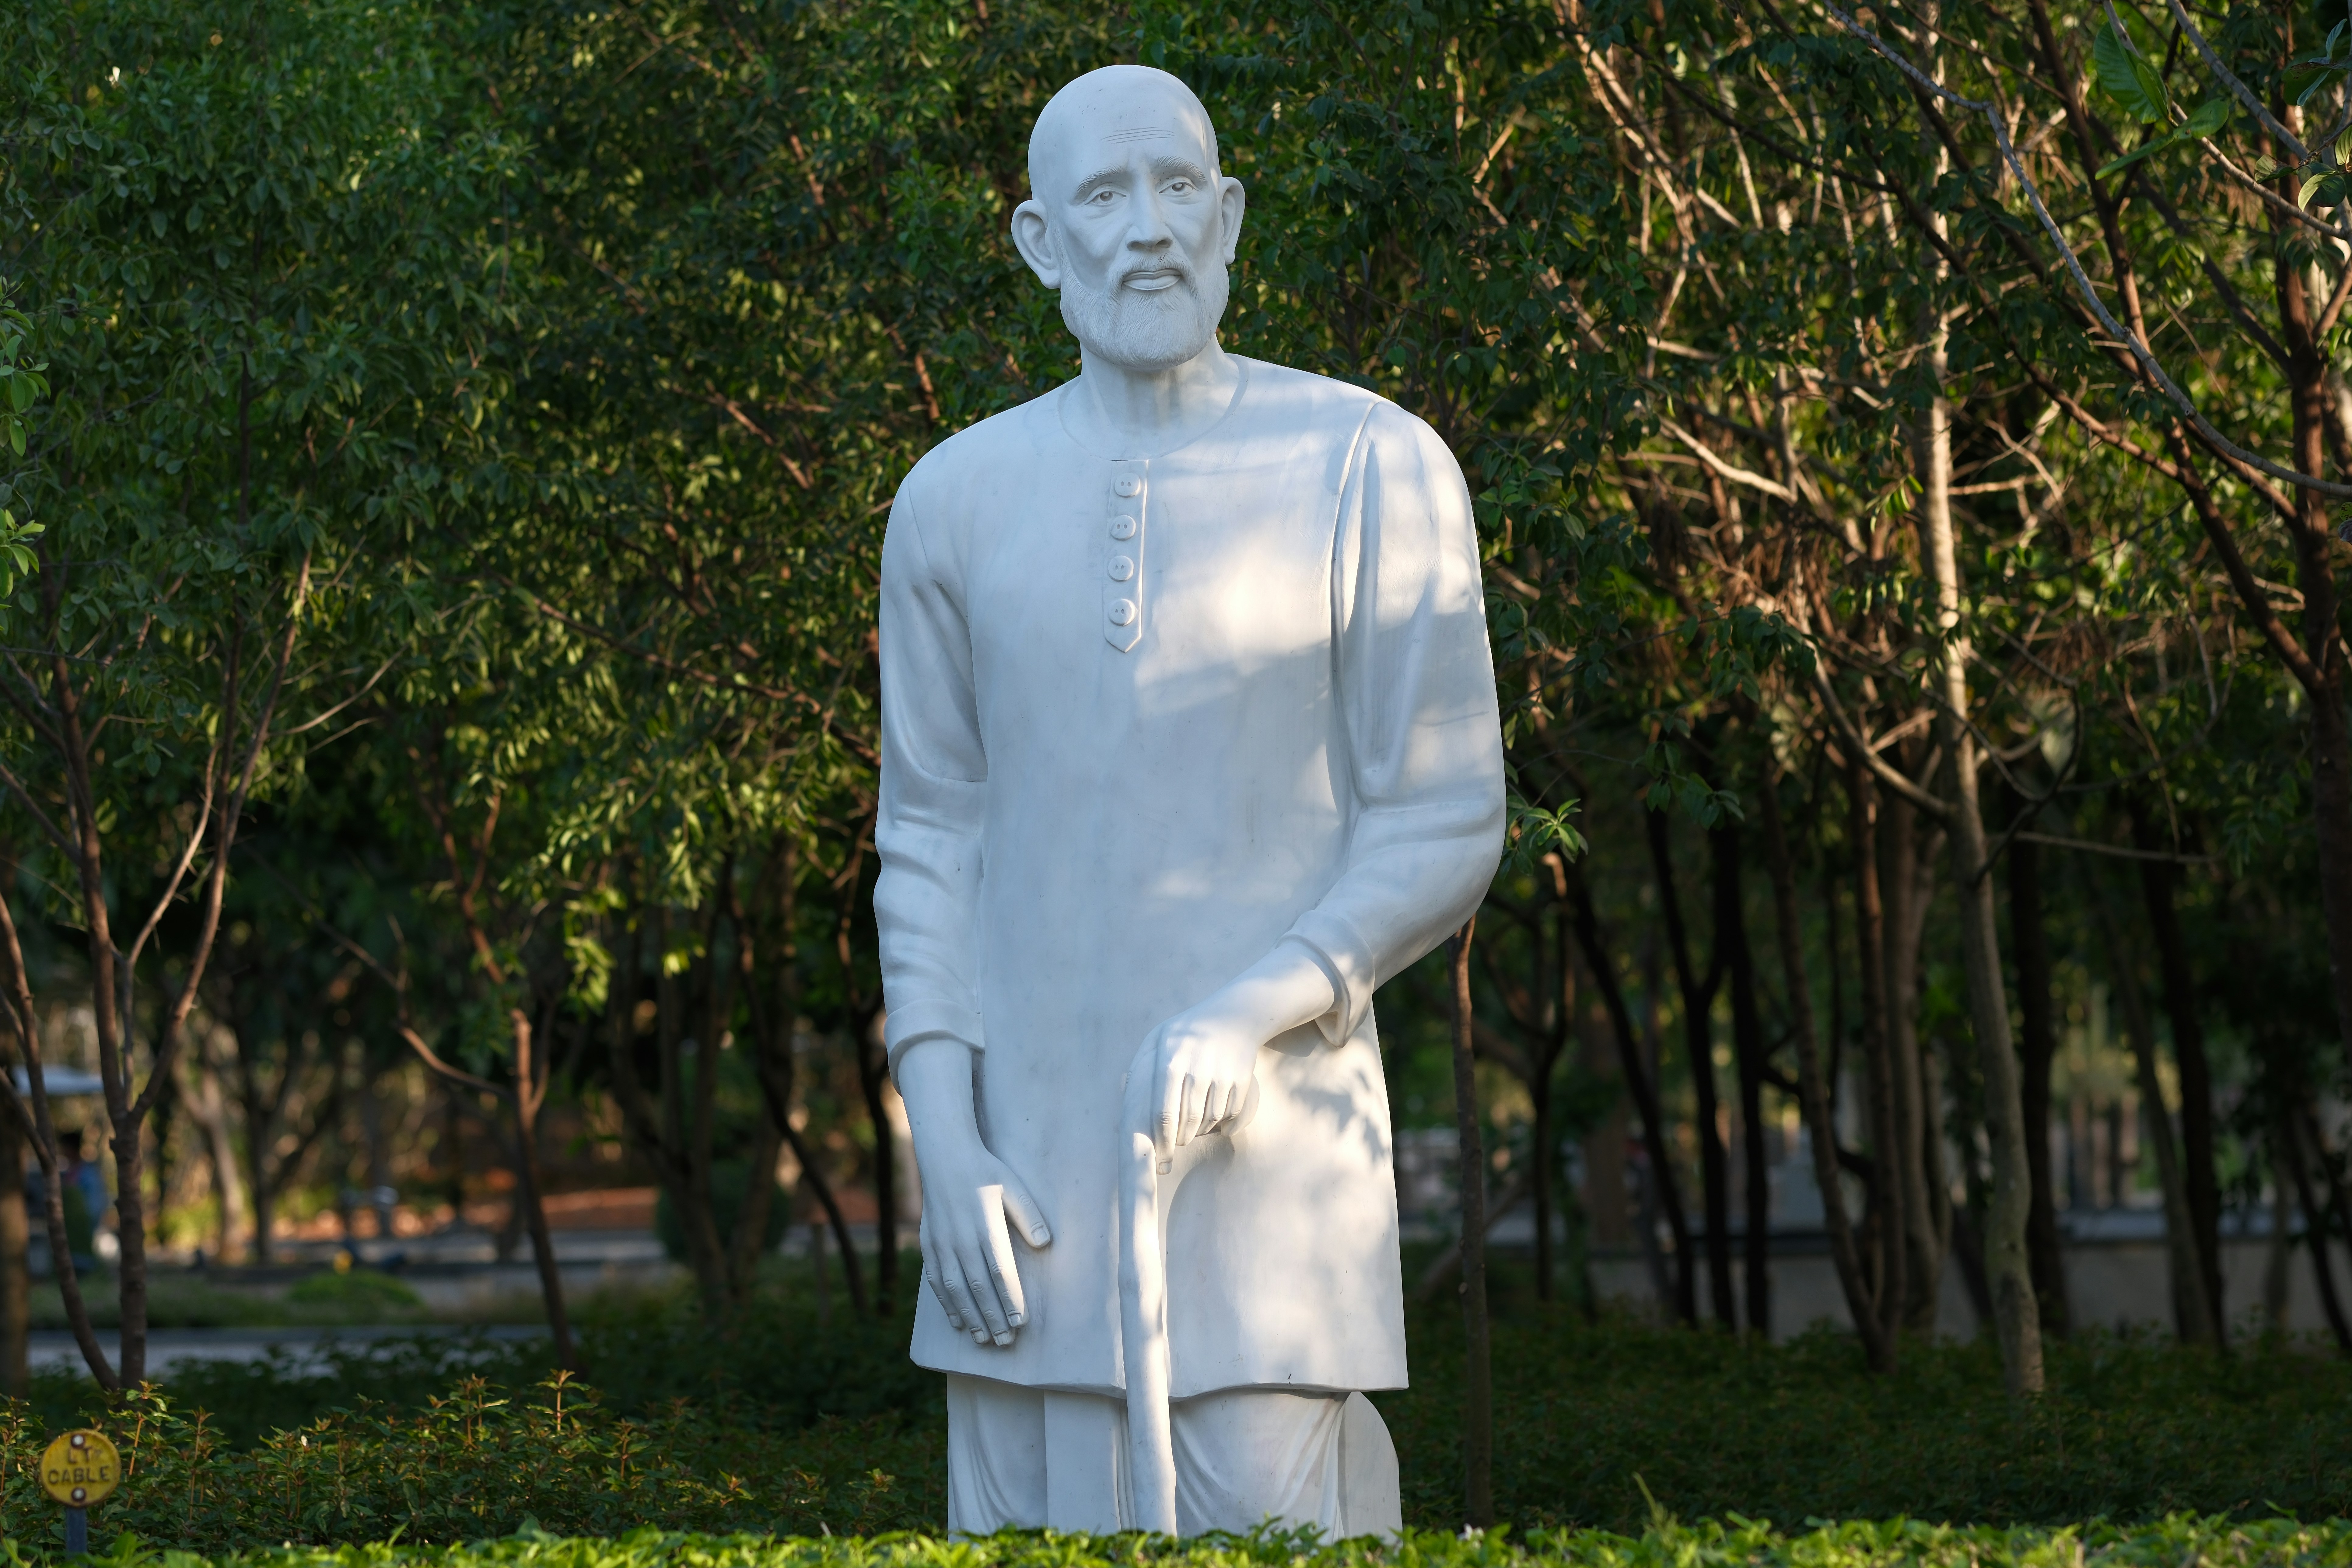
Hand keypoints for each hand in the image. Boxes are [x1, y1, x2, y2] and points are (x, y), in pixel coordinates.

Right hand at [915, 1132, 1051, 1345]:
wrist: (944, 1155)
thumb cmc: (985, 1171)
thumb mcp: (1013, 1186)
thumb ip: (1028, 1216)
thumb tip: (1046, 1244)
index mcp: (985, 1226)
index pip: (1000, 1273)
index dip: (1010, 1300)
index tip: (1021, 1323)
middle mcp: (961, 1239)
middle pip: (978, 1288)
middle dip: (993, 1317)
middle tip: (1005, 1342)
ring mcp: (942, 1244)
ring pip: (956, 1289)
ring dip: (970, 1316)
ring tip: (984, 1339)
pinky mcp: (929, 1244)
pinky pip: (935, 1281)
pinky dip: (946, 1304)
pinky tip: (957, 1321)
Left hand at [1136, 1002, 1265, 1173]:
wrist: (1233, 1015)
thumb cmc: (1186, 1031)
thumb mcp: (1158, 1037)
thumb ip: (1141, 1065)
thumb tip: (1128, 1097)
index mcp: (1171, 1060)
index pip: (1163, 1113)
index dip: (1161, 1139)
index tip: (1161, 1152)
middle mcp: (1197, 1068)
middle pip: (1187, 1122)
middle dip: (1180, 1139)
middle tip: (1177, 1142)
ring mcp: (1222, 1074)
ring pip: (1209, 1120)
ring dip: (1200, 1131)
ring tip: (1193, 1127)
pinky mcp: (1242, 1079)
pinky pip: (1229, 1114)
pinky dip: (1221, 1122)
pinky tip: (1213, 1115)